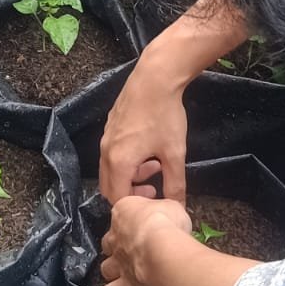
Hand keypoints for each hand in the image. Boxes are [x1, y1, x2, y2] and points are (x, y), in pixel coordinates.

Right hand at [99, 56, 188, 204]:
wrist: (155, 77)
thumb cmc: (165, 115)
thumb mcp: (174, 153)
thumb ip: (175, 184)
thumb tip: (178, 207)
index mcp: (119, 162)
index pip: (118, 199)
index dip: (136, 205)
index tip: (156, 197)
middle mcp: (105, 151)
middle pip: (109, 186)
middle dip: (130, 192)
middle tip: (154, 186)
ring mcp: (105, 137)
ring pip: (110, 169)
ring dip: (130, 174)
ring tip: (155, 164)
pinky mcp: (109, 125)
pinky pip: (111, 152)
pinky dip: (126, 159)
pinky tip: (147, 147)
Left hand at [99, 195, 193, 285]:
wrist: (164, 248)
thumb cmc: (166, 224)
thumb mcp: (173, 205)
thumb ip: (166, 209)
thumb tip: (171, 212)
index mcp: (123, 212)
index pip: (122, 211)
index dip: (133, 216)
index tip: (148, 219)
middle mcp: (116, 238)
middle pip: (109, 242)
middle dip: (120, 247)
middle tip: (139, 249)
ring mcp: (118, 262)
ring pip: (107, 268)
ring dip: (115, 271)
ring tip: (131, 273)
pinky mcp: (124, 284)